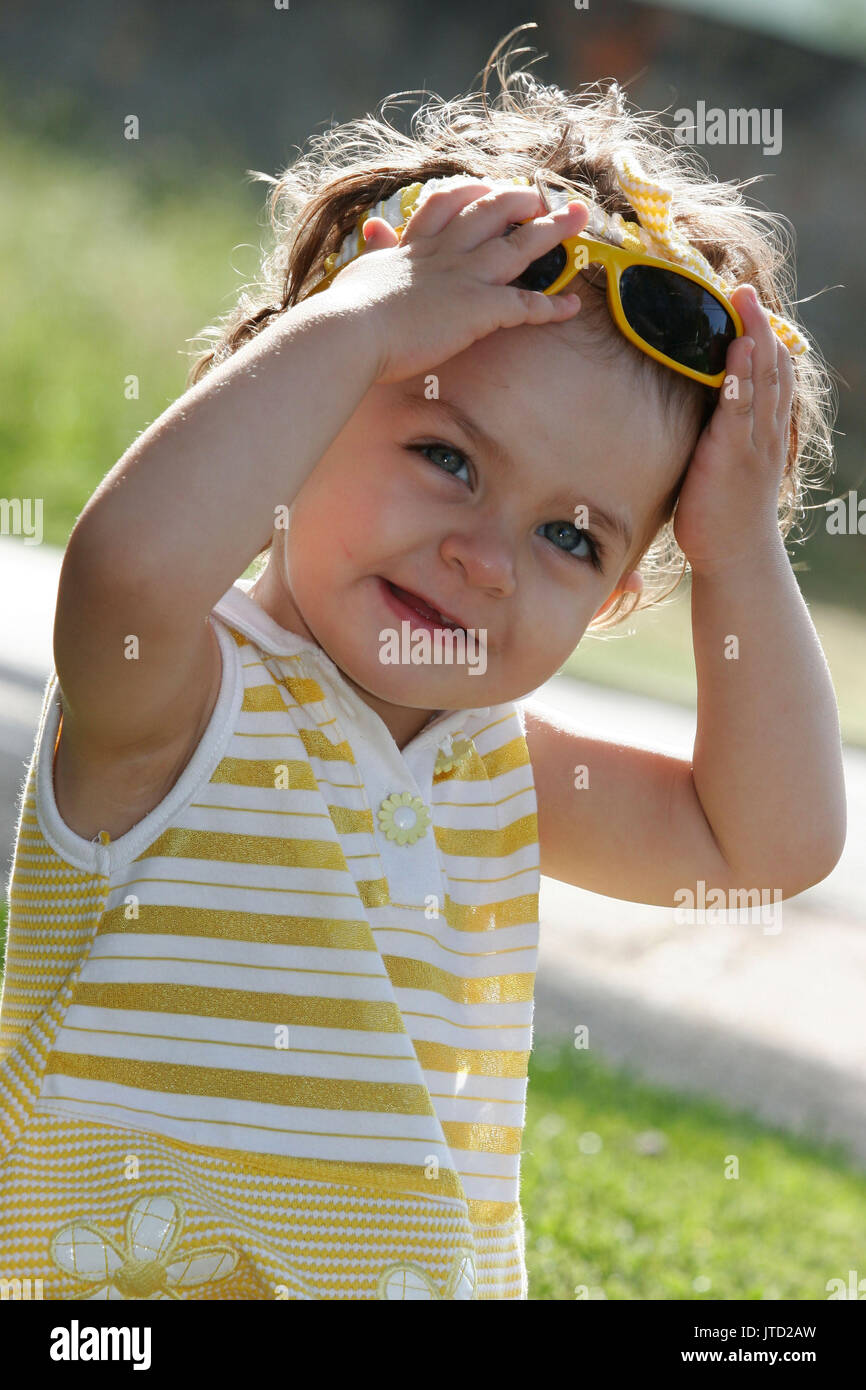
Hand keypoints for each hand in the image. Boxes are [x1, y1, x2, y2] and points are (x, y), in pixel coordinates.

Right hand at [320, 182, 588, 383]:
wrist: (351, 331)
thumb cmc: (348, 311)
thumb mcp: (362, 269)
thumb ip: (376, 250)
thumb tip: (372, 227)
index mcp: (415, 247)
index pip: (447, 207)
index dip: (470, 194)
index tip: (486, 187)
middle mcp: (445, 255)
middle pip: (491, 214)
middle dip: (519, 200)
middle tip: (541, 195)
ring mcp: (465, 279)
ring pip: (518, 247)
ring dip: (551, 231)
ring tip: (578, 220)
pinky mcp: (478, 310)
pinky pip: (525, 305)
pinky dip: (551, 306)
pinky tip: (573, 306)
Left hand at [672, 284, 794, 575]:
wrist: (735, 557)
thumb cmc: (724, 514)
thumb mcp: (726, 466)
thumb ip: (718, 437)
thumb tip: (696, 414)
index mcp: (764, 432)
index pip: (773, 376)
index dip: (766, 340)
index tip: (753, 310)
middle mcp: (765, 431)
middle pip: (770, 368)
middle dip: (760, 326)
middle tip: (746, 290)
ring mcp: (752, 442)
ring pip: (760, 381)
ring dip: (753, 337)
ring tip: (744, 302)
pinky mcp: (731, 456)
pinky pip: (738, 409)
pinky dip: (740, 377)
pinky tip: (737, 350)